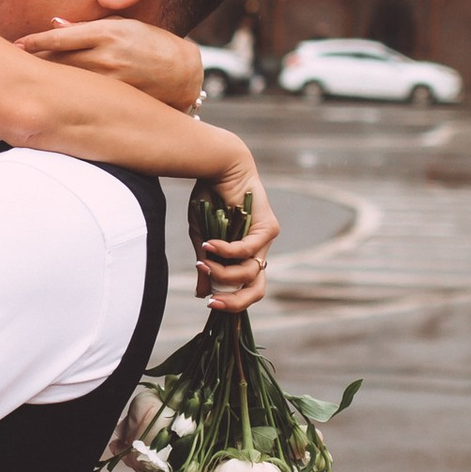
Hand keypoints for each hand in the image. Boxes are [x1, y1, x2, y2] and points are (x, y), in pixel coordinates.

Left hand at [17, 17, 205, 111]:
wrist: (185, 74)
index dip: (35, 41)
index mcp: (107, 33)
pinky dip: (65, 94)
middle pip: (58, 59)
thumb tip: (56, 22)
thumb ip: (88, 27)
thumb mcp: (124, 26)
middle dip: (35, 61)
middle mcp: (106, 56)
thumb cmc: (153, 44)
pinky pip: (82, 95)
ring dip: (46, 78)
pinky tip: (51, 97)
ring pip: (67, 79)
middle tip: (11, 63)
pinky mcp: (113, 99)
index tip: (17, 44)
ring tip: (25, 79)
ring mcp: (109, 80)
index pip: (61, 36)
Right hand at [193, 158, 276, 309]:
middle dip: (235, 301)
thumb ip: (206, 265)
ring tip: (204, 261)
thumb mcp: (203, 239)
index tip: (207, 303)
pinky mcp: (269, 228)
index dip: (230, 302)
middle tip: (213, 303)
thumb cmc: (209, 200)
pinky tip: (208, 245)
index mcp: (245, 257)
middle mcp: (260, 252)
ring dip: (222, 271)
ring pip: (249, 272)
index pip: (245, 289)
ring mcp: (267, 241)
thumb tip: (201, 294)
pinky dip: (226, 251)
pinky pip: (247, 250)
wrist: (219, 167)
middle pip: (257, 290)